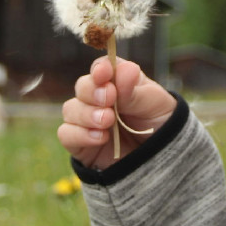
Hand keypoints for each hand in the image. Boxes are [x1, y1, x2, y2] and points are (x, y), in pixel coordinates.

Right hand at [58, 56, 176, 168]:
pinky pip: (66, 134)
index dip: (100, 69)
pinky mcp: (80, 143)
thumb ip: (136, 90)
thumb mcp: (155, 104)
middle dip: (93, 92)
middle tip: (109, 98)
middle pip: (82, 86)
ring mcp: (86, 120)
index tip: (105, 73)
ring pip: (70, 109)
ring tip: (107, 121)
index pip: (100, 68)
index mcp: (117, 81)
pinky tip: (100, 137)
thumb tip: (126, 68)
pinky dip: (80, 134)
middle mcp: (97, 98)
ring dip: (87, 114)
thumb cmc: (158, 122)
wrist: (159, 157)